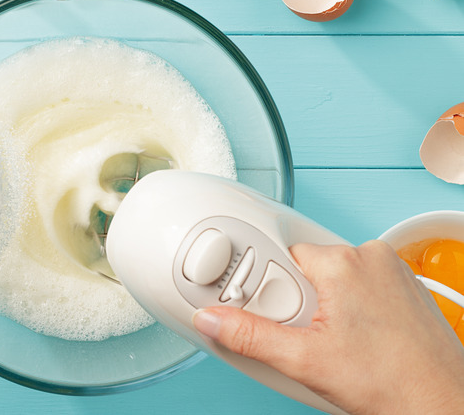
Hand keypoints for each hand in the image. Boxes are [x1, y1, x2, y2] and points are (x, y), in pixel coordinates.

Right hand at [193, 241, 463, 413]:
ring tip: (332, 342)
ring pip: (332, 277)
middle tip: (303, 335)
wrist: (441, 404)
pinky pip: (359, 285)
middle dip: (295, 300)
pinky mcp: (404, 286)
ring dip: (321, 304)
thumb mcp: (303, 360)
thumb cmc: (391, 382)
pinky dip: (348, 307)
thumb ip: (249, 335)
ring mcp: (392, 270)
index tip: (267, 312)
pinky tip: (353, 339)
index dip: (268, 288)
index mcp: (343, 262)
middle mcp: (370, 256)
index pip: (280, 254)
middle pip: (305, 267)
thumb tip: (212, 318)